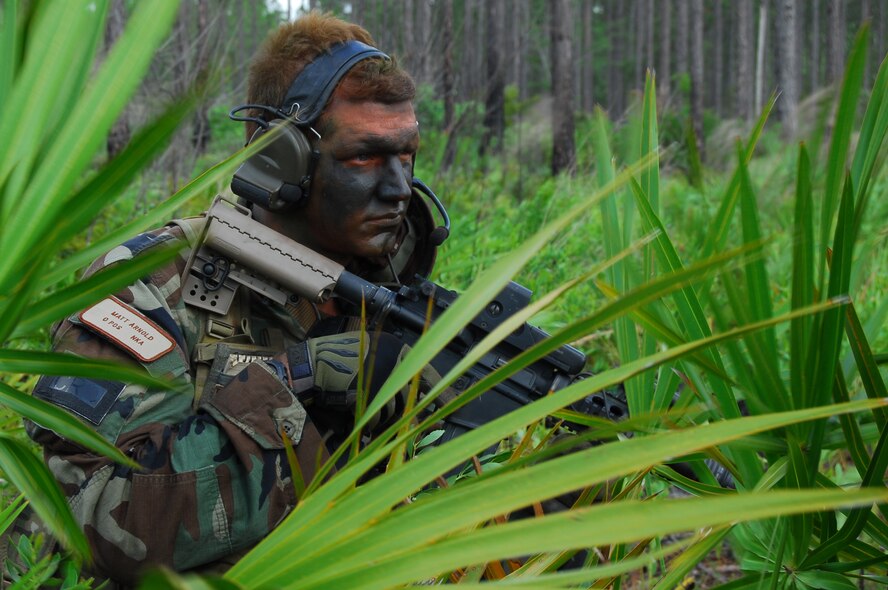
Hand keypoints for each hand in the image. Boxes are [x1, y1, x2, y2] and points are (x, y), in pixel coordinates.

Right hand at [285, 331, 445, 430]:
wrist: (311, 364)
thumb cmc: (340, 364)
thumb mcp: (373, 357)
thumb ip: (396, 372)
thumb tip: (422, 400)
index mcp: (398, 348)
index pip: (429, 373)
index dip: (442, 392)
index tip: (454, 406)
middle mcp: (394, 359)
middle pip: (409, 399)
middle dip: (404, 417)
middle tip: (409, 427)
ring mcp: (382, 376)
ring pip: (393, 411)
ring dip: (382, 420)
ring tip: (369, 419)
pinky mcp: (368, 393)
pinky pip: (377, 418)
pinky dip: (368, 424)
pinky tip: (359, 419)